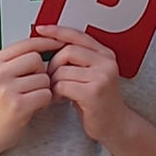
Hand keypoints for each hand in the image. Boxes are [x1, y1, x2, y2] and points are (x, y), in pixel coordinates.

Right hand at [0, 35, 63, 155]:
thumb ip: (16, 61)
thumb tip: (46, 43)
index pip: (25, 43)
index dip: (45, 43)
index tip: (58, 43)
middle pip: (36, 59)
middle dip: (41, 72)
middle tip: (33, 85)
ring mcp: (7, 90)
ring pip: (44, 78)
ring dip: (43, 89)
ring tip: (30, 98)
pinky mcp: (18, 106)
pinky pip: (46, 94)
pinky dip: (44, 102)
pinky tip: (33, 107)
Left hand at [36, 25, 127, 143]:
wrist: (115, 125)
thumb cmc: (98, 101)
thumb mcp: (90, 75)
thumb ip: (77, 59)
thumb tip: (50, 43)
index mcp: (105, 54)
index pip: (77, 35)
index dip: (57, 31)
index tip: (40, 29)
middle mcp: (106, 62)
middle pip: (66, 51)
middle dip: (53, 65)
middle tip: (52, 79)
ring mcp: (102, 77)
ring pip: (62, 70)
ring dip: (53, 83)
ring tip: (58, 92)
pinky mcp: (94, 92)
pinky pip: (63, 85)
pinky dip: (56, 93)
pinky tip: (60, 99)